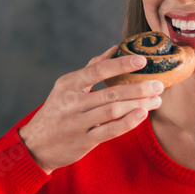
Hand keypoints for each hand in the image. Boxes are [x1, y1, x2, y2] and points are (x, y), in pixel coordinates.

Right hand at [18, 45, 164, 173]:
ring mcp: (77, 123)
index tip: (142, 61)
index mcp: (68, 84)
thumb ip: (90, 68)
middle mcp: (71, 102)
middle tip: (158, 84)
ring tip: (156, 100)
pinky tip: (142, 115)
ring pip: (113, 111)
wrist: (36, 145)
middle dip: (138, 88)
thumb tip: (114, 48)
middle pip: (110, 92)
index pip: (98, 70)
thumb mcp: (66, 87)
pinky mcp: (83, 141)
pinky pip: (109, 130)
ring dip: (138, 104)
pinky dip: (127, 122)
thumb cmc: (57, 112)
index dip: (121, 64)